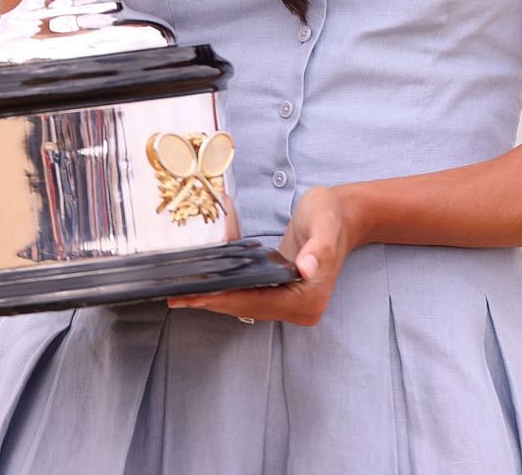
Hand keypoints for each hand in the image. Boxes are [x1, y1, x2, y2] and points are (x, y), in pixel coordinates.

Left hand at [167, 186, 354, 325]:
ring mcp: (293, 303)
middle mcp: (302, 307)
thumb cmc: (333, 214)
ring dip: (216, 297)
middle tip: (177, 296)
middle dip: (213, 301)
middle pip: (250, 307)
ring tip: (184, 292)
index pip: (259, 301)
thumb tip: (307, 268)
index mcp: (310, 297)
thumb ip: (319, 247)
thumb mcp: (326, 223)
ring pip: (247, 303)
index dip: (226, 299)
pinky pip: (251, 294)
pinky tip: (207, 281)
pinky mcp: (284, 293)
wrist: (343, 214)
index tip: (196, 296)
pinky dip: (228, 288)